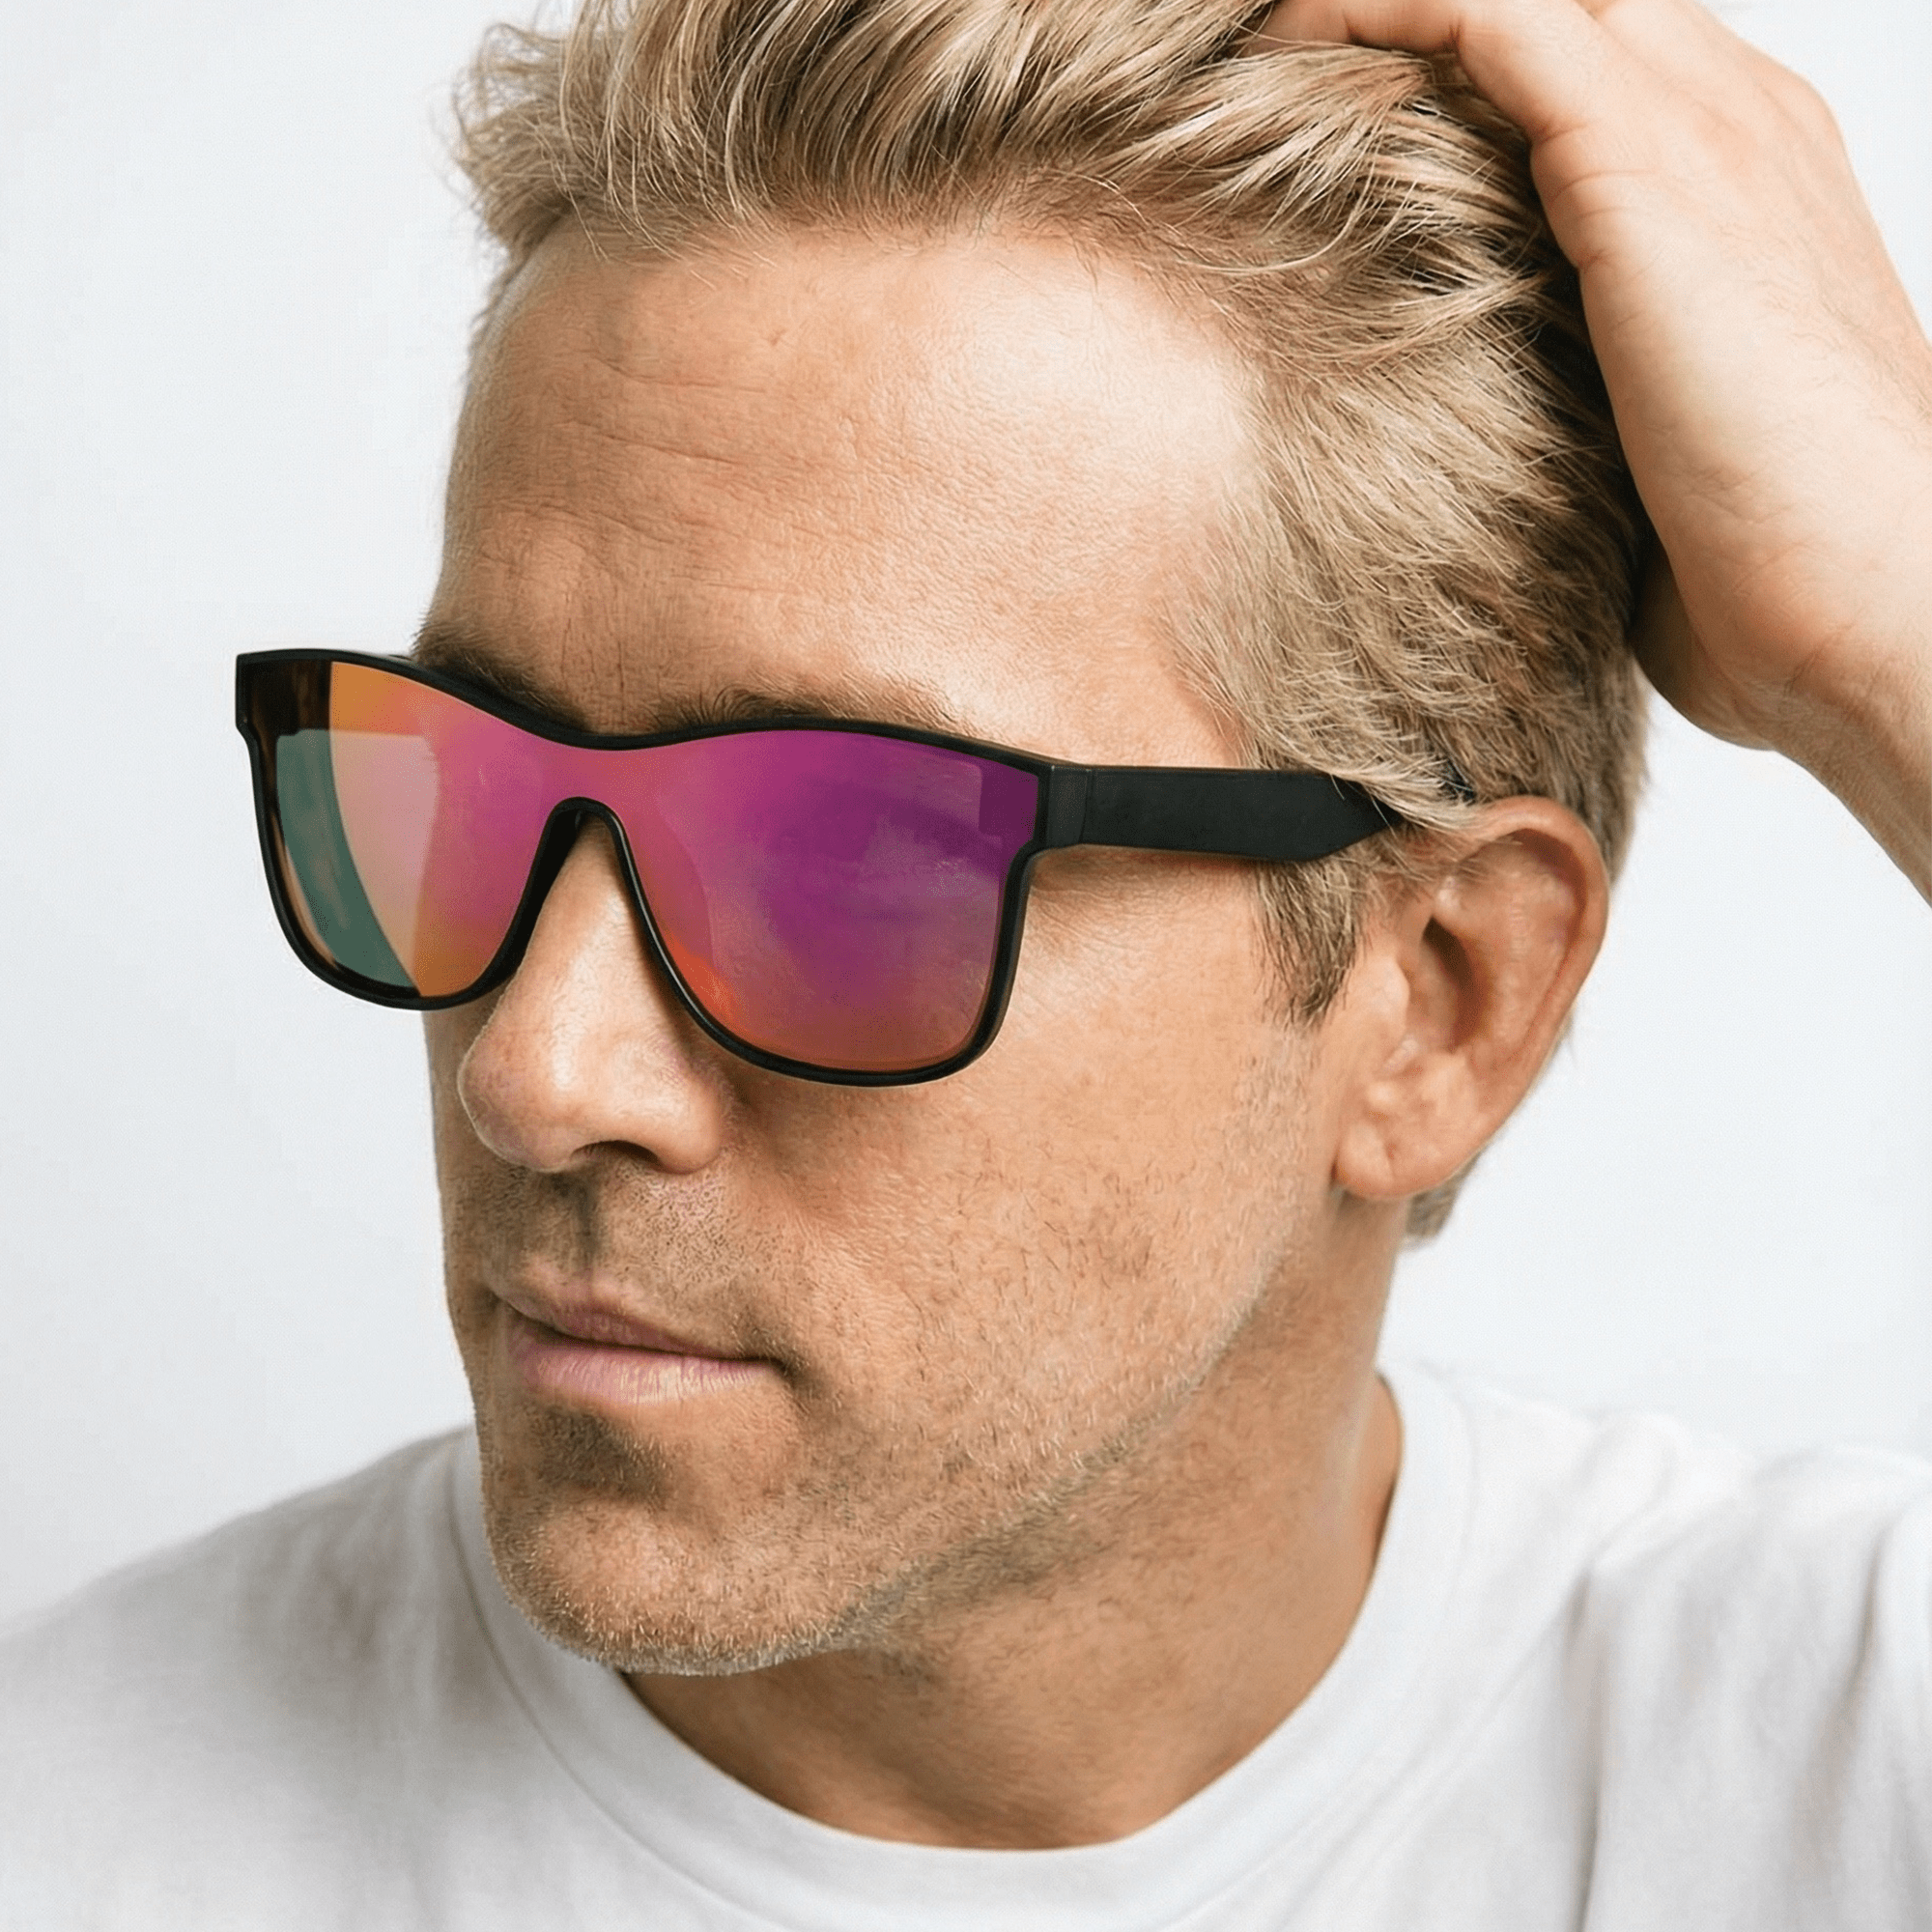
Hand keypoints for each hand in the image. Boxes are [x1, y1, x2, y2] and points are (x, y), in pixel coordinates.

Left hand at [1258, 0, 1931, 896]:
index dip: (1472, 71)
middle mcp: (1739, 128)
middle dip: (1432, 19)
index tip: (1345, 108)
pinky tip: (1289, 35)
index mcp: (1752, 189)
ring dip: (1391, 5)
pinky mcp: (1644, 165)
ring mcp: (1703, 133)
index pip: (1599, 69)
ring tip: (1272, 29)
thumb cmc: (1777, 573)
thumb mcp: (1661, 465)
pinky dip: (1387, 12)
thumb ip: (1591, 416)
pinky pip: (1493, 20)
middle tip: (1289, 52)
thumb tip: (1501, 471)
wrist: (1877, 602)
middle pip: (1570, 5)